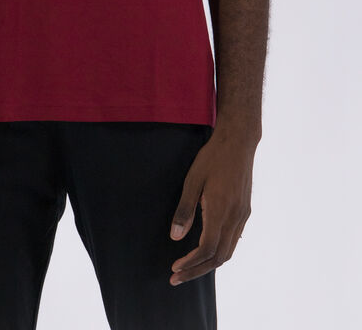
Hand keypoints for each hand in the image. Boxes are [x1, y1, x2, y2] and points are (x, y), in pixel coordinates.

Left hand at [168, 128, 255, 285]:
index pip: (207, 250)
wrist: (239, 141)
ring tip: (190, 268)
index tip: (174, 269)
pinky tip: (208, 249)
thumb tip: (175, 237)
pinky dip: (220, 251)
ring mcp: (243, 215)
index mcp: (221, 211)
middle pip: (219, 257)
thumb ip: (184, 210)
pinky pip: (234, 239)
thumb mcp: (192, 180)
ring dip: (209, 263)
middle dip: (197, 270)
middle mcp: (235, 217)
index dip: (190, 263)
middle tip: (177, 277)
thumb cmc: (212, 157)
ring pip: (229, 251)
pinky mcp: (245, 210)